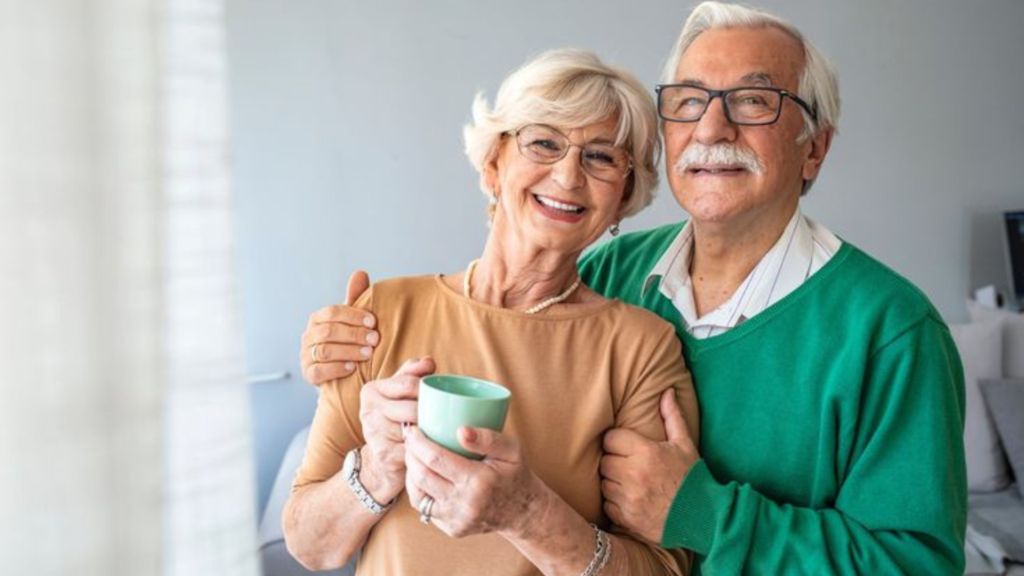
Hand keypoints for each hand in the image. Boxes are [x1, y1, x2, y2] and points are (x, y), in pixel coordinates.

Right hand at [301, 270, 378, 384]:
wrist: (339, 372)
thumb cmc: (347, 340)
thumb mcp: (351, 319)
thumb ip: (355, 297)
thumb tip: (360, 273)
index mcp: (318, 318)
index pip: (332, 312)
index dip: (353, 315)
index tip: (373, 321)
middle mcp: (309, 335)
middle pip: (328, 331)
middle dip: (354, 334)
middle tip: (375, 339)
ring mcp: (306, 355)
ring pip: (324, 351)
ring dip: (349, 351)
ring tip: (368, 353)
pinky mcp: (308, 374)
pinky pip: (318, 371)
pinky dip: (336, 368)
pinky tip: (352, 368)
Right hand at [358, 357, 435, 500]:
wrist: (382, 458)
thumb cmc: (397, 417)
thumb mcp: (401, 392)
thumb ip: (413, 372)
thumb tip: (429, 361)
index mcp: (371, 390)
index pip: (407, 384)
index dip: (428, 391)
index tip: (440, 397)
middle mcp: (367, 411)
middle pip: (412, 409)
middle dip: (431, 414)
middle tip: (445, 418)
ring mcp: (372, 434)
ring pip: (413, 430)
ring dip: (430, 433)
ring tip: (440, 432)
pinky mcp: (382, 455)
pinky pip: (413, 449)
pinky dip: (425, 449)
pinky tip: (432, 448)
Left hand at [404, 425, 540, 538]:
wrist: (522, 511)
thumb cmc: (515, 474)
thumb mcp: (512, 450)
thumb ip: (488, 438)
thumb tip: (460, 429)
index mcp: (479, 481)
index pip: (436, 459)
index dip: (419, 443)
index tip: (414, 430)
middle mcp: (465, 503)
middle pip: (422, 476)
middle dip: (411, 454)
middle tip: (411, 439)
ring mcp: (457, 519)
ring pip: (418, 494)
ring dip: (411, 472)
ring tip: (414, 456)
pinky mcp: (452, 528)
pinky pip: (424, 508)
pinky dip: (418, 489)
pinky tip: (422, 475)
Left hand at [600, 388, 699, 543]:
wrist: (704, 519)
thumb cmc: (692, 479)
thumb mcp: (685, 445)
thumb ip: (672, 416)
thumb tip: (666, 391)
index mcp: (646, 452)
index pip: (611, 439)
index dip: (617, 442)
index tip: (626, 447)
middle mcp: (634, 474)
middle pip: (604, 461)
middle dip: (614, 462)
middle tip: (629, 466)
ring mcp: (628, 498)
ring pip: (604, 483)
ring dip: (613, 483)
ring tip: (631, 483)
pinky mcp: (625, 517)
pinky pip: (607, 505)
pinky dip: (615, 503)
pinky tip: (631, 500)